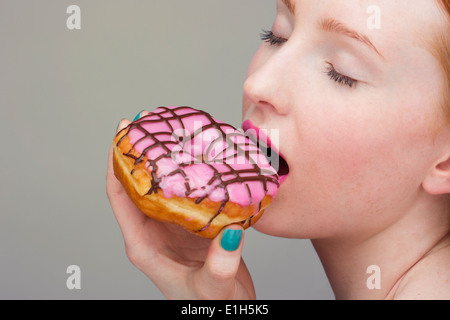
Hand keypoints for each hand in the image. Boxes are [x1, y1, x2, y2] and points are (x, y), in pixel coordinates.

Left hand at [106, 114, 255, 299]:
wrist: (227, 314)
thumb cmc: (210, 308)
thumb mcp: (211, 289)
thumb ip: (220, 265)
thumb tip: (230, 233)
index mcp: (144, 244)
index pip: (120, 195)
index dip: (116, 161)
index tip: (122, 132)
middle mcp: (154, 230)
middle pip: (139, 183)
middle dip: (141, 151)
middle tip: (152, 121)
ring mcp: (173, 226)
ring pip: (163, 184)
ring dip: (166, 158)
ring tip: (176, 132)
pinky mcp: (193, 225)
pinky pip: (187, 192)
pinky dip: (191, 173)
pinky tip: (203, 158)